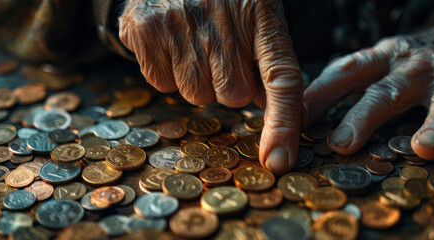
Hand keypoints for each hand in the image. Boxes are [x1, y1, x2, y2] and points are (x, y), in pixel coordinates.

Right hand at [119, 0, 303, 173]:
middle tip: (220, 56)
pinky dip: (167, 74)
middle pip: (233, 96)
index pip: (280, 77)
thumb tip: (286, 117)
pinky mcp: (147, 30)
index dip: (282, 122)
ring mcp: (180, 22)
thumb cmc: (222, 2)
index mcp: (261, 12)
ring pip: (196, 95)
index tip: (279, 159)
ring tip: (193, 47)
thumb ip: (271, 65)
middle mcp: (221, 16)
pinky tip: (170, 46)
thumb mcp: (256, 19)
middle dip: (228, 86)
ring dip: (197, 81)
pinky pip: (163, 84)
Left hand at [304, 24, 433, 159]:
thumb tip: (312, 117)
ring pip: (391, 92)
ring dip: (365, 117)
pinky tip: (426, 147)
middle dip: (326, 101)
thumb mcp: (388, 65)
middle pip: (355, 78)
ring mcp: (425, 72)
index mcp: (376, 58)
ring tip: (345, 143)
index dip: (312, 92)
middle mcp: (395, 61)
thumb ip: (359, 85)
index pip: (338, 72)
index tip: (286, 116)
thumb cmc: (420, 62)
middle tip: (297, 126)